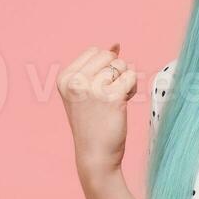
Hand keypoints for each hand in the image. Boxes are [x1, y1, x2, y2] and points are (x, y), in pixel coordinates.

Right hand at [58, 42, 137, 175]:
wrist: (94, 155)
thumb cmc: (92, 124)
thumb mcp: (85, 92)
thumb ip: (97, 67)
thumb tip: (116, 44)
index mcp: (65, 78)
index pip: (94, 51)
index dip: (104, 67)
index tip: (98, 88)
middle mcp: (76, 81)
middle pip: (109, 56)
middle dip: (115, 72)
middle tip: (109, 95)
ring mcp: (93, 88)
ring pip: (122, 66)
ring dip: (124, 81)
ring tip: (115, 101)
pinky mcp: (112, 96)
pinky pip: (131, 77)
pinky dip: (132, 89)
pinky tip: (123, 104)